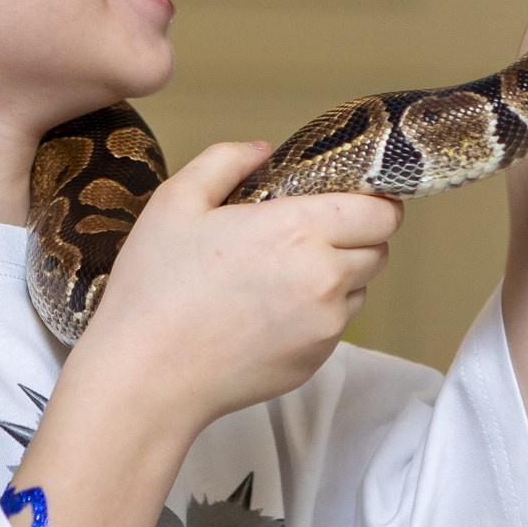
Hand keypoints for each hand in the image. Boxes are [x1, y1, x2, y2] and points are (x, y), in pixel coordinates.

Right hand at [73, 141, 401, 436]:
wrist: (145, 376)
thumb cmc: (155, 291)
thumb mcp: (175, 203)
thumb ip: (225, 161)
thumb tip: (261, 150)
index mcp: (296, 230)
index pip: (381, 212)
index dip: (372, 201)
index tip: (349, 199)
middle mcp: (323, 278)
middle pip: (379, 249)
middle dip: (355, 236)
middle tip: (308, 234)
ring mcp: (324, 325)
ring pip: (360, 289)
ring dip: (339, 276)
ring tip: (284, 275)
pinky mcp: (315, 361)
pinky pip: (336, 326)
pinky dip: (318, 314)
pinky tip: (270, 311)